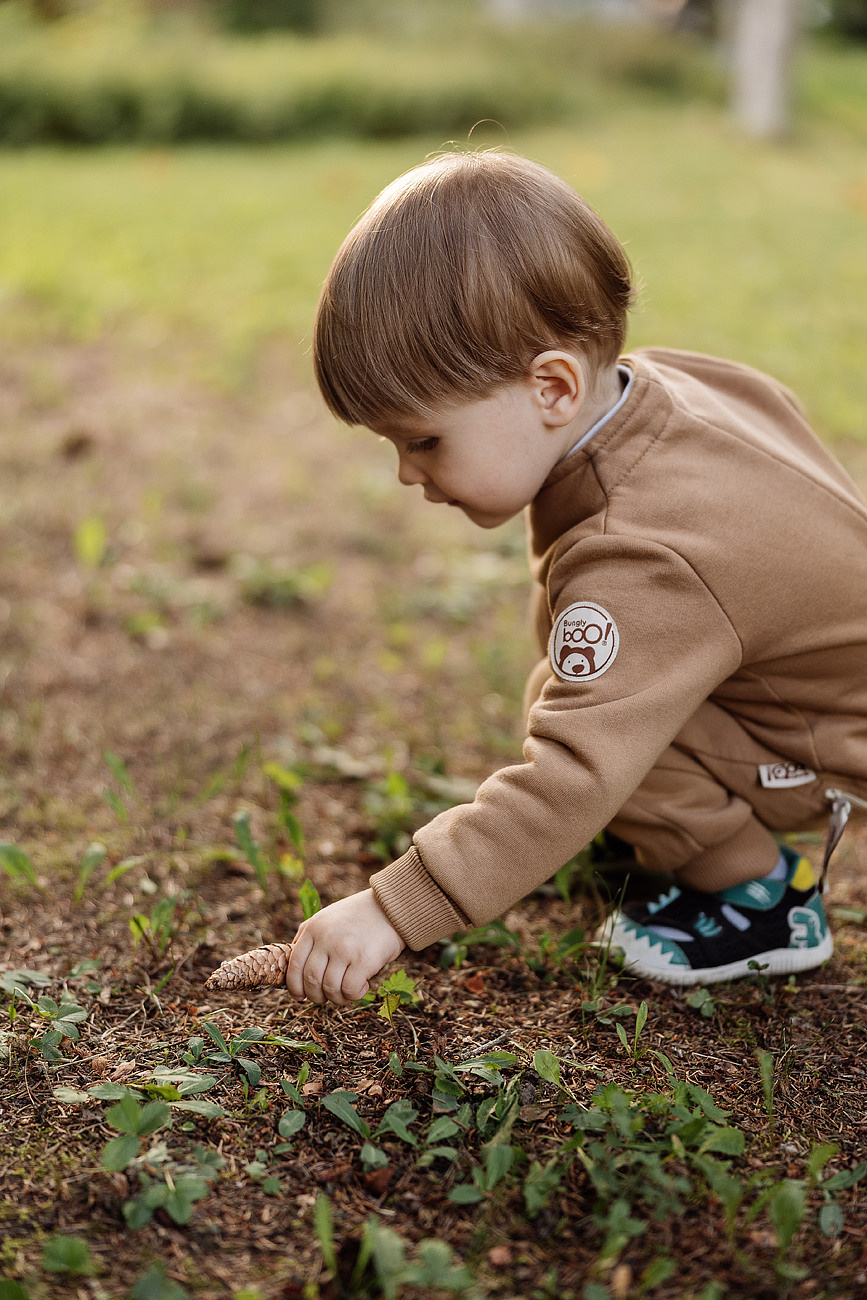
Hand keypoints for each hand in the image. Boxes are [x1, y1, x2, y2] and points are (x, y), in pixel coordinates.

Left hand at [285, 889, 403, 1005]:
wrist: (391, 907)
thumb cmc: (358, 916)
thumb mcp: (327, 917)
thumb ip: (308, 936)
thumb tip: (292, 962)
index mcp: (314, 928)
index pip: (295, 965)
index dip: (294, 986)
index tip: (300, 996)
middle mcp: (326, 938)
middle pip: (311, 980)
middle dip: (316, 996)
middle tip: (326, 997)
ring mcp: (345, 949)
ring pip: (330, 989)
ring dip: (337, 998)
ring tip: (346, 992)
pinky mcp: (364, 960)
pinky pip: (350, 990)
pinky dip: (353, 995)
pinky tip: (362, 986)